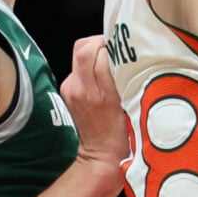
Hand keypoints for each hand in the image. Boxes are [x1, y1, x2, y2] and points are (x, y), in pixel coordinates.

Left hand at [62, 37, 129, 169]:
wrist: (101, 154)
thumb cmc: (122, 131)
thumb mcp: (129, 103)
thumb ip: (122, 76)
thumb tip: (122, 51)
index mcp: (96, 91)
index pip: (94, 51)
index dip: (110, 45)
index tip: (125, 48)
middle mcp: (78, 87)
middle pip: (82, 47)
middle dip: (100, 42)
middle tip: (117, 49)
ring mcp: (70, 88)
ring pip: (79, 54)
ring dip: (95, 52)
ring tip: (111, 61)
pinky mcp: (68, 90)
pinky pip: (78, 67)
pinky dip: (90, 63)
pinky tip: (102, 73)